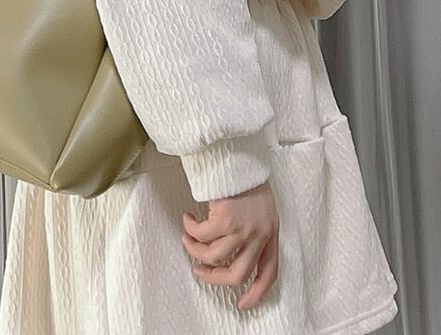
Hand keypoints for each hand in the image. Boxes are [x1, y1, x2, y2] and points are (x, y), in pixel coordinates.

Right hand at [181, 180, 279, 310]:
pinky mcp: (225, 219)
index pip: (268, 274)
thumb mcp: (261, 207)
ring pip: (213, 256)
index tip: (242, 304)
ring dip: (195, 249)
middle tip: (199, 270)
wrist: (241, 156)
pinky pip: (201, 235)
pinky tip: (188, 219)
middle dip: (213, 277)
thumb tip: (231, 248)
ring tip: (188, 238)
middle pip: (236, 273)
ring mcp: (242, 229)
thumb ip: (254, 229)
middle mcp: (259, 235)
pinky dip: (190, 229)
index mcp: (271, 234)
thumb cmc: (247, 177)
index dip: (256, 293)